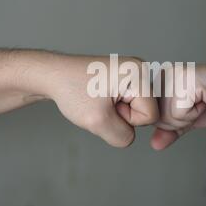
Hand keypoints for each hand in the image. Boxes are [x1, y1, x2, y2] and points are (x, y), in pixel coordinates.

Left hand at [37, 55, 158, 147]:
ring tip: (101, 100)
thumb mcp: (98, 121)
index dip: (127, 119)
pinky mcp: (127, 78)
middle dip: (124, 115)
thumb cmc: (71, 90)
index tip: (106, 106)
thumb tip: (130, 136)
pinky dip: (116, 108)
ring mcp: (134, 72)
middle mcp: (141, 69)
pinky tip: (102, 99)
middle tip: (102, 103)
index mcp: (139, 73)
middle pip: (147, 111)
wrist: (54, 76)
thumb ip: (122, 137)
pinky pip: (131, 104)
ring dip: (119, 112)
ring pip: (138, 110)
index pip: (151, 115)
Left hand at [150, 62, 205, 149]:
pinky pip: (179, 112)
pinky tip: (205, 98)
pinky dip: (195, 112)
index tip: (191, 106)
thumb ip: (170, 130)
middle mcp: (161, 76)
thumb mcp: (189, 119)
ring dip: (190, 116)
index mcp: (159, 83)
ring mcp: (171, 75)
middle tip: (198, 104)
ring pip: (167, 117)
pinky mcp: (183, 79)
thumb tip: (155, 144)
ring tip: (202, 100)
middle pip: (157, 119)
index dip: (173, 122)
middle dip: (181, 120)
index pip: (151, 118)